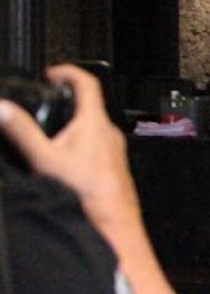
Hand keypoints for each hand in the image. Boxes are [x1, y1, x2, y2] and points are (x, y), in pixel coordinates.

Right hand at [0, 64, 138, 232]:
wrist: (113, 222)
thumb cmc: (87, 193)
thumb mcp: (44, 158)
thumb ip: (21, 132)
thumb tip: (2, 109)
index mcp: (96, 123)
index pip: (87, 82)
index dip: (68, 71)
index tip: (51, 73)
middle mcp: (109, 132)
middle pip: (89, 104)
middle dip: (66, 99)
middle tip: (46, 100)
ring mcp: (114, 149)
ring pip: (92, 126)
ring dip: (72, 122)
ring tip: (50, 128)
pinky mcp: (113, 164)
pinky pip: (95, 144)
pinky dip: (79, 141)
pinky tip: (64, 156)